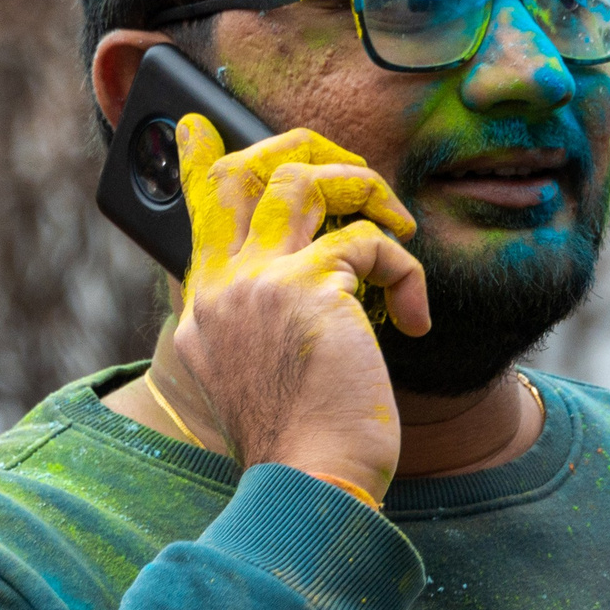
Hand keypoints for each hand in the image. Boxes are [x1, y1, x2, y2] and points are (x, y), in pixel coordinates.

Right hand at [166, 117, 429, 503]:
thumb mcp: (261, 376)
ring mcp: (260, 283)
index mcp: (205, 310)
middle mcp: (221, 288)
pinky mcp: (313, 289)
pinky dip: (404, 270)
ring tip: (397, 227)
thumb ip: (267, 321)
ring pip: (303, 180)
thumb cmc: (300, 444)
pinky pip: (370, 241)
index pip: (197, 215)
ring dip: (362, 189)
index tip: (194, 125)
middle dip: (301, 151)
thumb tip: (325, 279)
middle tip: (351, 171)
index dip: (200, 162)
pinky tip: (414, 319)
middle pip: (243, 172)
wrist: (309, 484)